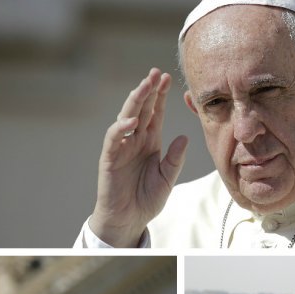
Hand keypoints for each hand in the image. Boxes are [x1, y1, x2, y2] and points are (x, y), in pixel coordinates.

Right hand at [89, 68, 188, 246]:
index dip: (160, 96)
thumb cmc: (146, 200)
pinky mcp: (109, 158)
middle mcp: (135, 140)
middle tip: (155, 73)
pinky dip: (120, 128)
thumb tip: (184, 137)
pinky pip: (113, 139)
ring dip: (134, 101)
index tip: (168, 78)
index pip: (156, 113)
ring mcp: (121, 147)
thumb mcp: (167, 178)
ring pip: (126, 117)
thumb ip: (175, 159)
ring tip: (144, 86)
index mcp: (150, 141)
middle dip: (147, 91)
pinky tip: (131, 121)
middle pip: (141, 109)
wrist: (128, 220)